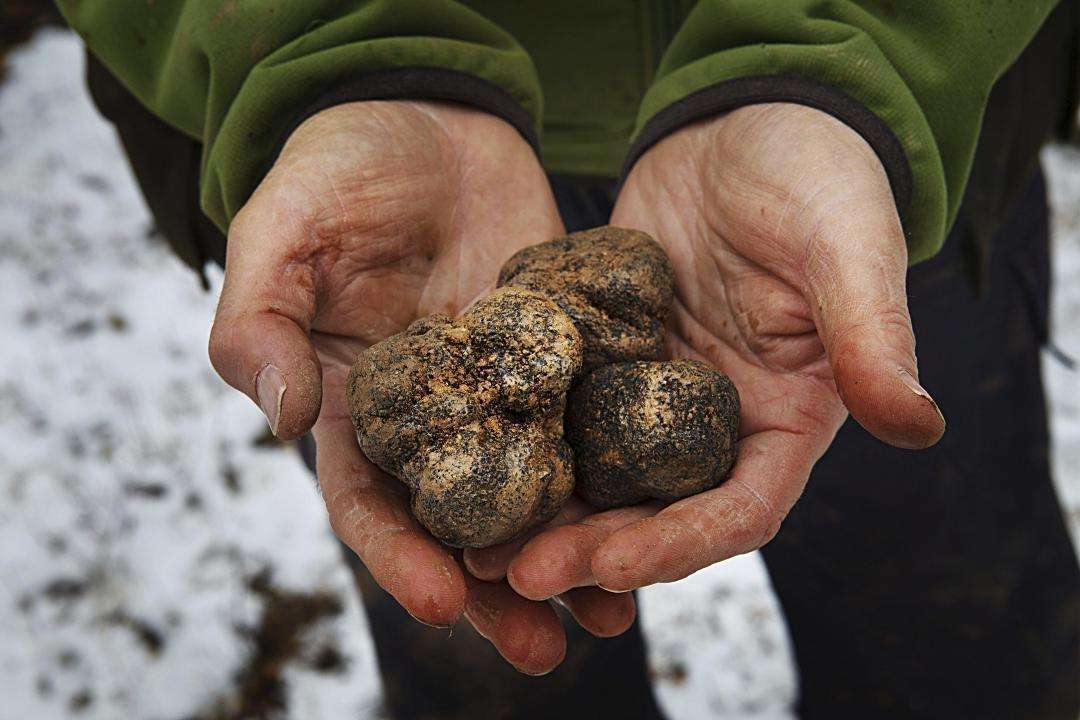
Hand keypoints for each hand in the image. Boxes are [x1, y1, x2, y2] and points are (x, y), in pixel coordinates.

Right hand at [208, 100, 634, 673]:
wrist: (428, 116)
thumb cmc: (337, 168)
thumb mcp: (281, 231)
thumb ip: (260, 320)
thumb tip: (281, 418)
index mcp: (354, 407)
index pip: (369, 503)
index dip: (399, 556)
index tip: (439, 601)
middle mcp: (431, 418)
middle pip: (460, 525)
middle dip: (496, 592)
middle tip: (542, 648)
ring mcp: (499, 393)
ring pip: (532, 493)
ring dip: (566, 557)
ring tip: (610, 613)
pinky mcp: (558, 358)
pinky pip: (586, 426)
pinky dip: (613, 476)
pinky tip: (652, 518)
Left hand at [465, 103, 945, 599]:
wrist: (743, 124)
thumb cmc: (816, 175)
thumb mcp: (848, 245)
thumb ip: (873, 335)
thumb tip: (918, 426)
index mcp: (784, 419)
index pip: (738, 510)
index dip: (678, 547)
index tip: (610, 569)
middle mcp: (716, 424)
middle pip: (654, 511)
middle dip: (589, 550)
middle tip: (516, 572)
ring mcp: (652, 394)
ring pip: (595, 475)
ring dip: (542, 514)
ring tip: (475, 544)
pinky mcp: (603, 358)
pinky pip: (557, 408)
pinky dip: (518, 440)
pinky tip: (465, 459)